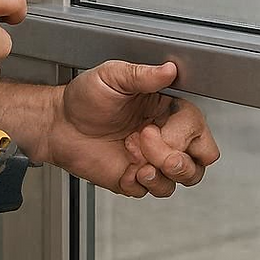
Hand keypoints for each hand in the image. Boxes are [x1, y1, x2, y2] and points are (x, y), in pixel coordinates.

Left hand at [47, 60, 218, 197]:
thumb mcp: (112, 76)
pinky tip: (127, 169)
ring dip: (163, 175)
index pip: (197, 129)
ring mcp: (151, 158)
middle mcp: (163, 134)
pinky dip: (143, 184)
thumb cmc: (84, 98)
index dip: (180, 135)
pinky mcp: (136, 178)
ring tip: (139, 163)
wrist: (58, 124)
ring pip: (184, 178)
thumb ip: (142, 75)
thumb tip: (169, 69)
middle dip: (182, 161)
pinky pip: (155, 190)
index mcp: (165, 108)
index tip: (149, 128)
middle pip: (201, 159)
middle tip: (152, 150)